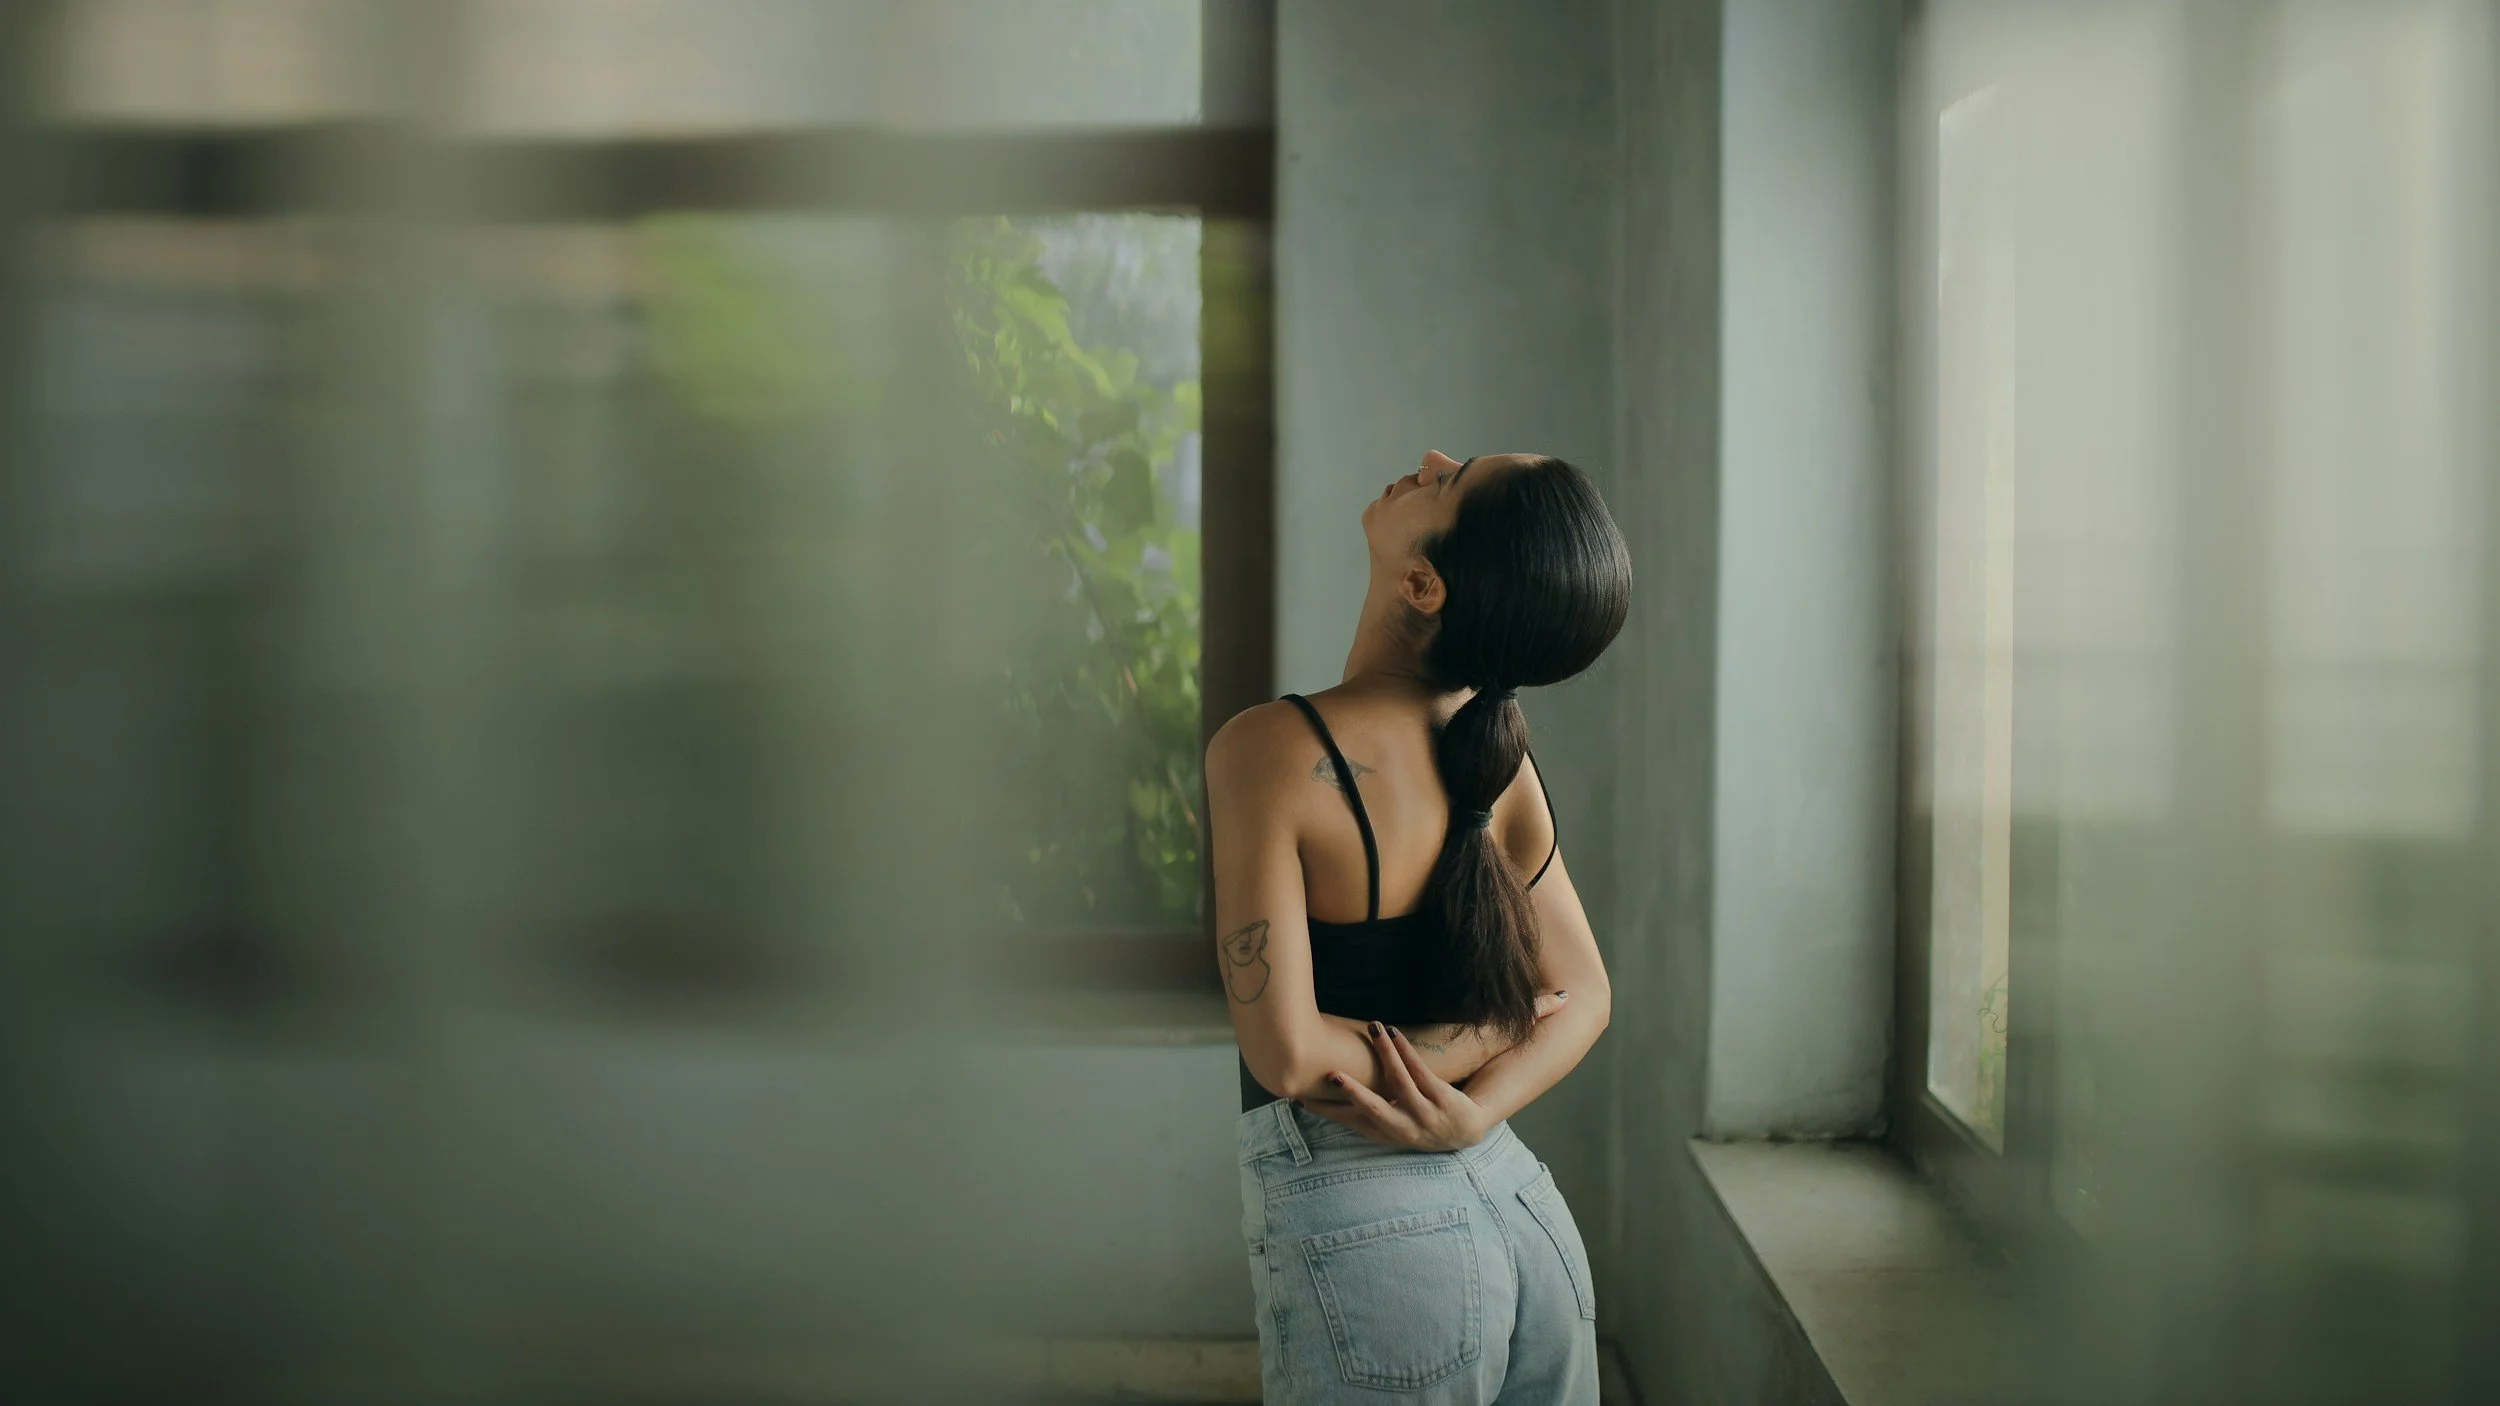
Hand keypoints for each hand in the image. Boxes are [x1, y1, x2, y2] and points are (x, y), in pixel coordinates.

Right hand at [1301, 1021, 1498, 1151]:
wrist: (1466, 1130)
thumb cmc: (1418, 1123)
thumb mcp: (1391, 1126)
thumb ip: (1363, 1112)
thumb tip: (1330, 1091)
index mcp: (1386, 1133)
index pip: (1351, 1121)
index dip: (1327, 1110)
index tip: (1302, 1098)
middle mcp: (1404, 1127)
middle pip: (1375, 1110)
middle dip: (1355, 1093)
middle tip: (1333, 1076)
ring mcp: (1425, 1114)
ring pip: (1401, 1081)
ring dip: (1385, 1054)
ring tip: (1373, 1029)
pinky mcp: (1443, 1098)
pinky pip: (1421, 1071)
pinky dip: (1406, 1050)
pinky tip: (1394, 1034)